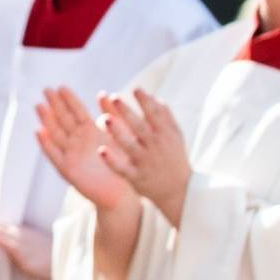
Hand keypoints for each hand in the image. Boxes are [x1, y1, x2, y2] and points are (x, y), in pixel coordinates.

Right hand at [36, 86, 134, 212]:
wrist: (121, 193)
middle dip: (55, 104)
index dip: (69, 99)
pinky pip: (54, 155)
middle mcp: (78, 141)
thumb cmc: (122, 165)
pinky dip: (46, 144)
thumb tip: (104, 93)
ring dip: (47, 120)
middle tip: (46, 89)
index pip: (77, 111)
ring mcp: (71, 154)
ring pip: (56, 133)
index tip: (61, 86)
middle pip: (64, 119)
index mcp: (90, 131)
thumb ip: (112, 116)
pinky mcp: (67, 169)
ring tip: (39, 106)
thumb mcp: (119, 137)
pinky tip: (39, 132)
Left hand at [98, 89, 193, 224]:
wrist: (179, 191)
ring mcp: (145, 162)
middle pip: (140, 127)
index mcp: (164, 134)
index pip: (154, 114)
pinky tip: (101, 150)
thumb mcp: (175, 135)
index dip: (145, 101)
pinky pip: (122, 168)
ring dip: (117, 132)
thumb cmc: (174, 157)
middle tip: (114, 97)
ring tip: (105, 119)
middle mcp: (155, 147)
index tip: (135, 89)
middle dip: (127, 112)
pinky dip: (112, 160)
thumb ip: (165, 115)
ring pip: (129, 146)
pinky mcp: (136, 177)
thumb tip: (151, 95)